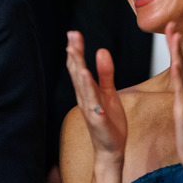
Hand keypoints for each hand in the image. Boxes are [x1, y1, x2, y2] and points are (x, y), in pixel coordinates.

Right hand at [66, 31, 126, 165]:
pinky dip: (89, 90)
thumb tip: (101, 50)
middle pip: (77, 72)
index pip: (78, 66)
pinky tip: (86, 77)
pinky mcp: (98, 118)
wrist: (111, 149)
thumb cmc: (109, 121)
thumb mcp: (109, 92)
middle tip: (71, 35)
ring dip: (78, 68)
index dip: (75, 50)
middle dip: (74, 54)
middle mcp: (84, 97)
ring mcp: (89, 108)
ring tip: (75, 52)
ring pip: (82, 85)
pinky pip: (93, 102)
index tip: (73, 33)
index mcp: (86, 90)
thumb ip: (105, 72)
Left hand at [166, 22, 182, 169]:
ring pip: (182, 74)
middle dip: (176, 43)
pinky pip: (182, 93)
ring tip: (174, 37)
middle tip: (172, 24)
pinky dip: (180, 78)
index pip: (180, 63)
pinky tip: (177, 66)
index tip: (171, 27)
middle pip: (182, 63)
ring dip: (178, 55)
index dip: (175, 46)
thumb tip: (181, 80)